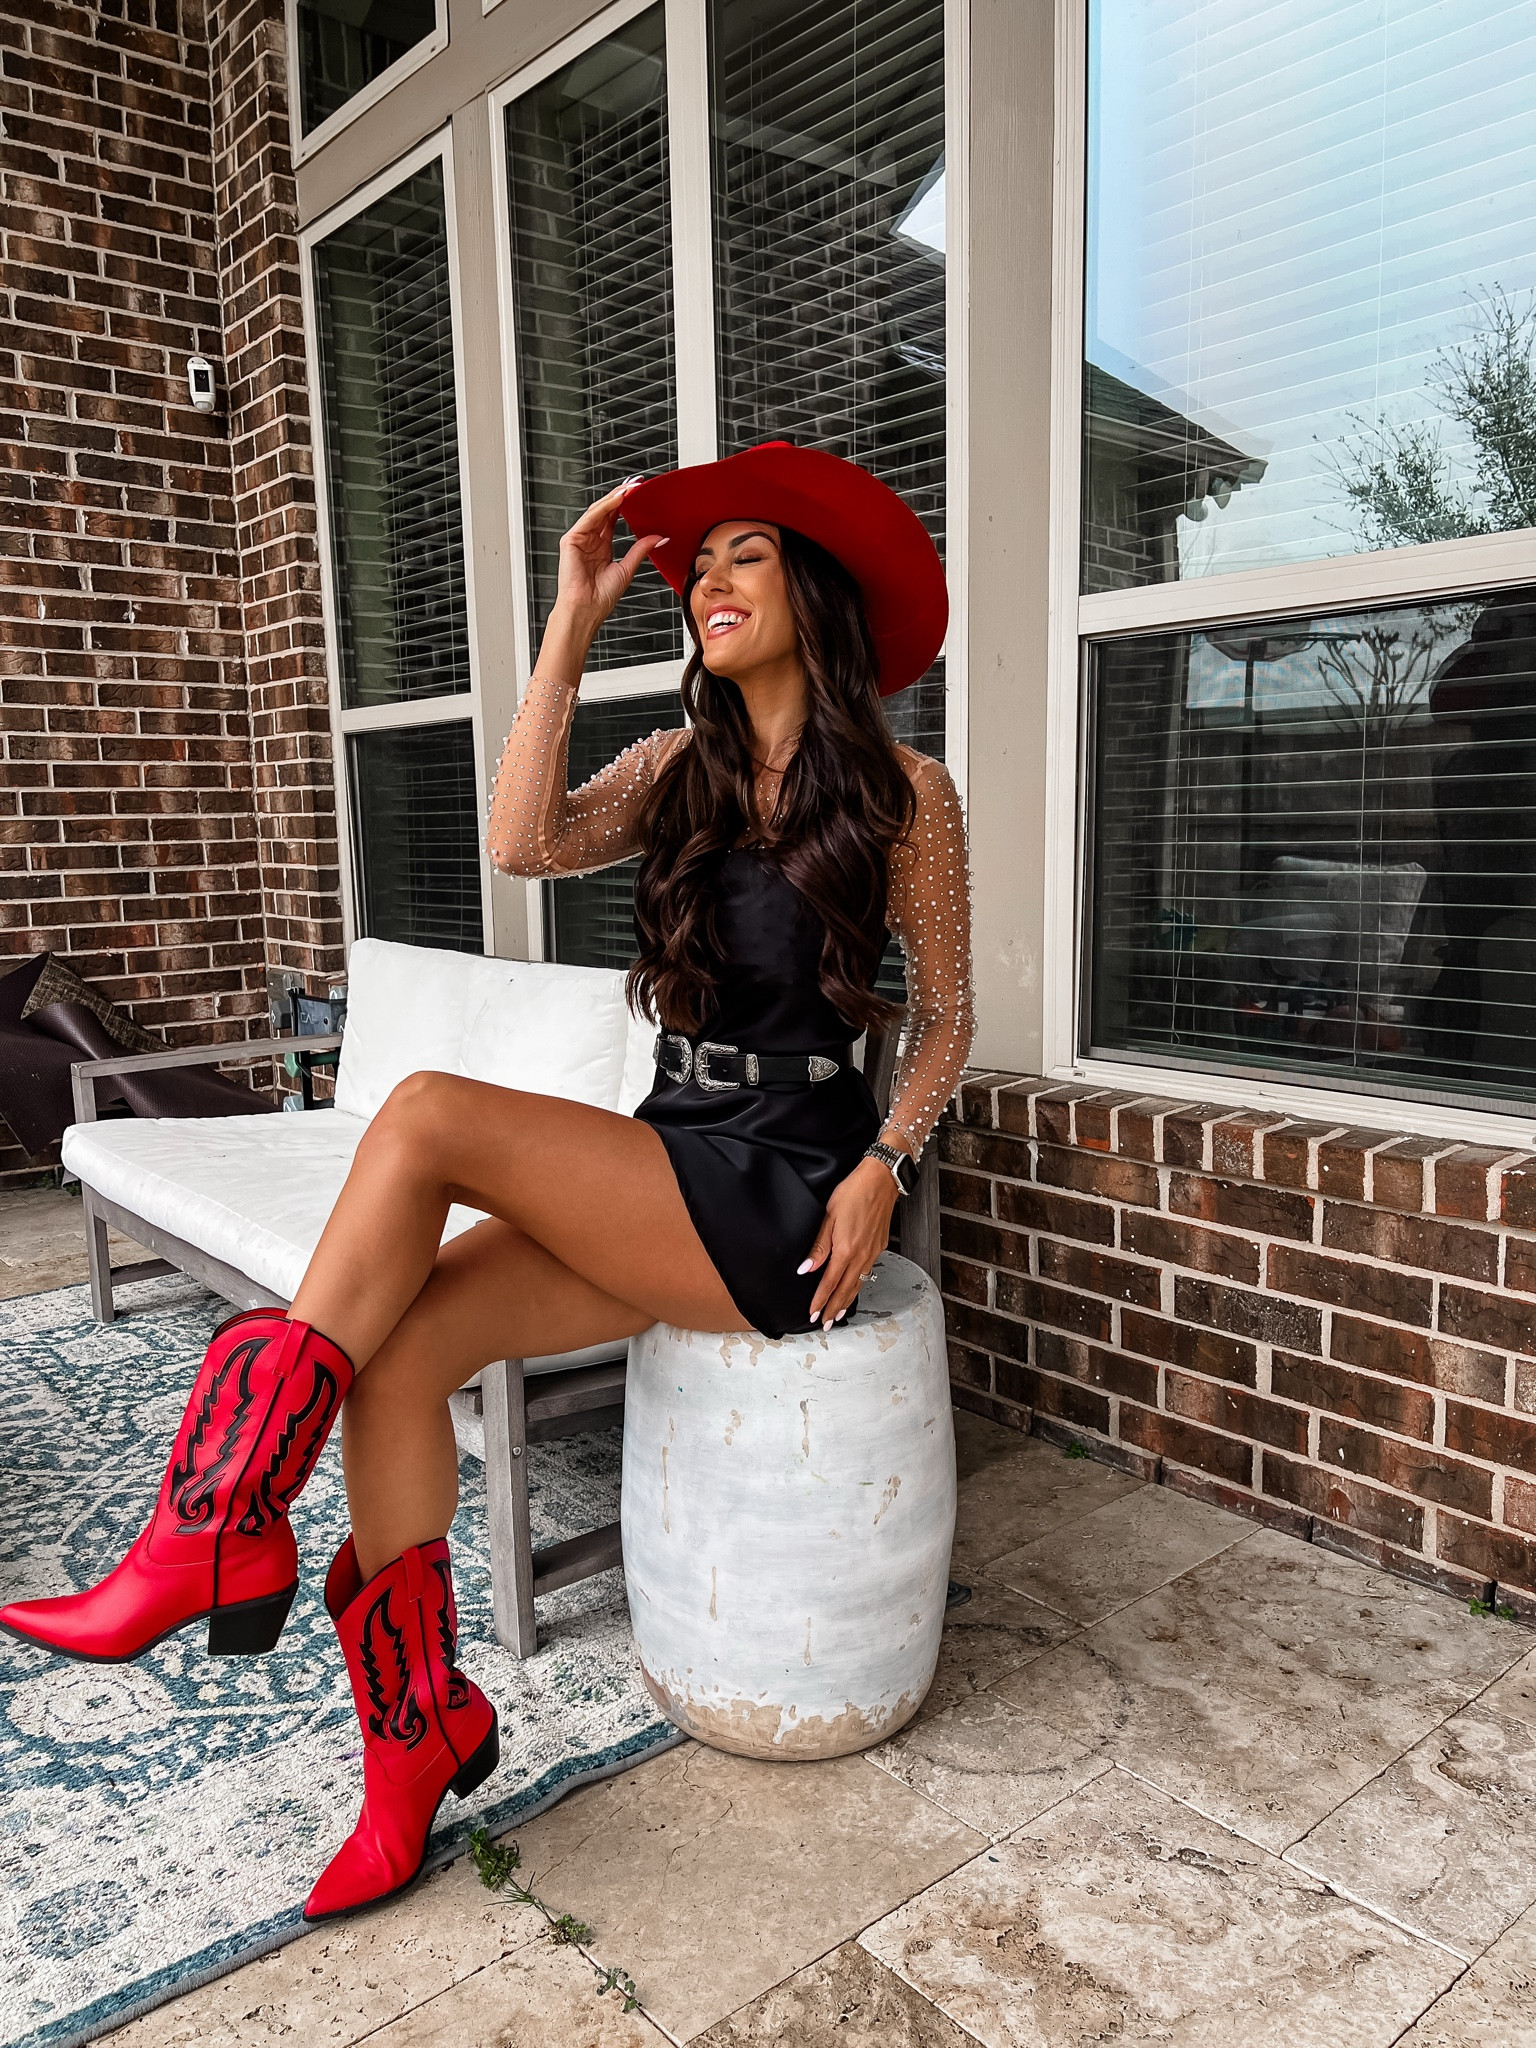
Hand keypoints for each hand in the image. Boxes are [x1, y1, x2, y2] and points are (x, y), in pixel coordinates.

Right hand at [542, 480, 662, 660]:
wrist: (586, 611)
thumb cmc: (601, 597)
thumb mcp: (627, 568)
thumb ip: (640, 550)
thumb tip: (659, 537)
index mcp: (601, 546)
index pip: (614, 518)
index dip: (626, 504)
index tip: (640, 492)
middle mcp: (590, 540)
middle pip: (606, 511)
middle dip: (621, 495)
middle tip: (637, 483)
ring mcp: (579, 538)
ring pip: (598, 511)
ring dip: (614, 498)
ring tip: (630, 487)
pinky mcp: (571, 540)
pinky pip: (589, 518)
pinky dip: (604, 507)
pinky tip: (617, 499)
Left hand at [800, 1156, 900, 1325]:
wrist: (881, 1180)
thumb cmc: (854, 1192)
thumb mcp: (829, 1216)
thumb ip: (819, 1245)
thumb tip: (806, 1268)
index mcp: (846, 1249)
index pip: (829, 1282)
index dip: (820, 1300)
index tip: (813, 1313)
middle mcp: (861, 1255)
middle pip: (846, 1289)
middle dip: (834, 1308)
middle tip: (825, 1323)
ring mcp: (872, 1252)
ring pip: (858, 1284)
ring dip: (847, 1301)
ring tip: (838, 1314)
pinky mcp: (879, 1246)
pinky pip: (867, 1273)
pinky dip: (859, 1286)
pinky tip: (855, 1288)